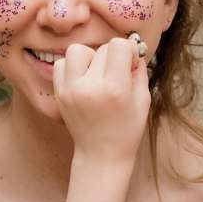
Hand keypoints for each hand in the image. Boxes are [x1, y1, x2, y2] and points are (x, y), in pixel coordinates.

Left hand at [53, 36, 150, 164]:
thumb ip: (139, 70)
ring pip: (77, 50)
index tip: (130, 64)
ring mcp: (71, 90)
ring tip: (97, 73)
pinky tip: (83, 79)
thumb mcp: (143, 100)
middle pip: (101, 48)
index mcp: (114, 89)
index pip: (118, 46)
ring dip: (89, 57)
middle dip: (112, 57)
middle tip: (116, 74)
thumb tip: (133, 48)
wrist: (101, 155)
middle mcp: (90, 87)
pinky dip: (73, 66)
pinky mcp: (59, 94)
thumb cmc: (127, 130)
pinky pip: (61, 64)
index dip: (129, 51)